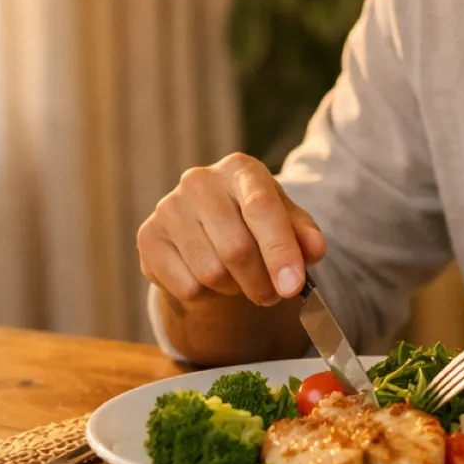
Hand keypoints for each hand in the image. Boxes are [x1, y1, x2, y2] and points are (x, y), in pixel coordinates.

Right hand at [136, 153, 326, 306]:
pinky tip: (208, 278)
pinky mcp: (148, 237)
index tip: (293, 286)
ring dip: (234, 289)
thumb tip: (314, 250)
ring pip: (211, 273)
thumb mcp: (286, 222)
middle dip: (261, 282)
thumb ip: (304, 234)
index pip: (261, 208)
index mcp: (240, 169)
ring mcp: (168, 207)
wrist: (207, 231)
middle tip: (273, 293)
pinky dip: (206, 295)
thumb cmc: (255, 223)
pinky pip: (186, 286)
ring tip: (239, 279)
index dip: (279, 250)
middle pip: (236, 248)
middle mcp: (199, 181)